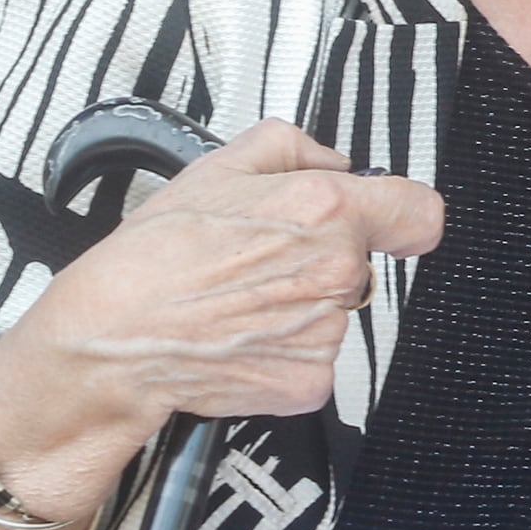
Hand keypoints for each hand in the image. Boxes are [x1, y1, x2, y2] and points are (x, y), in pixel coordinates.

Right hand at [0, 120, 442, 517]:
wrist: (110, 340)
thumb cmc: (154, 258)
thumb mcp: (216, 168)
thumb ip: (292, 147)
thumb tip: (332, 159)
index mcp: (326, 212)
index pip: (419, 212)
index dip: (402, 215)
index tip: (392, 223)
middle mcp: (337, 273)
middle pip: (362, 263)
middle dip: (323, 260)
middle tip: (260, 263)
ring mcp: (327, 332)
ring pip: (335, 312)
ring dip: (300, 308)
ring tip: (237, 302)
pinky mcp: (311, 381)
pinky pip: (315, 359)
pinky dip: (284, 353)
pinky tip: (239, 338)